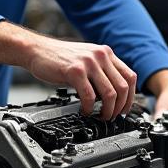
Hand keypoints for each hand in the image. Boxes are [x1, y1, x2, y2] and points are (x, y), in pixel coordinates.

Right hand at [0, 22, 136, 119]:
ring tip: (100, 117)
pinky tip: (85, 111)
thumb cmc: (58, 58)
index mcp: (105, 53)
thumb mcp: (86, 59)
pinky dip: (90, 108)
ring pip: (110, 93)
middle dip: (120, 107)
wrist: (36, 50)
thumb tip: (113, 94)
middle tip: (112, 117)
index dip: (131, 97)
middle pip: (124, 87)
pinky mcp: (75, 71)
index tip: (124, 109)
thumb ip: (101, 71)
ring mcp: (88, 63)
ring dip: (107, 111)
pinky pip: (90, 96)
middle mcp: (100, 56)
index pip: (130, 76)